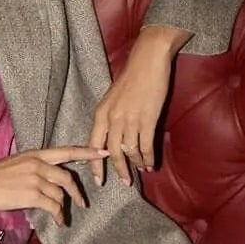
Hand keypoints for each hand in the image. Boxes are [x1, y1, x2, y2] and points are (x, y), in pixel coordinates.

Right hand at [0, 147, 107, 226]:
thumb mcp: (14, 165)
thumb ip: (32, 168)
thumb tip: (44, 181)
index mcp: (34, 154)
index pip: (66, 151)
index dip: (87, 152)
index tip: (103, 153)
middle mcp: (38, 164)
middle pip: (68, 177)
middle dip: (77, 192)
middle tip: (82, 202)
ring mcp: (36, 179)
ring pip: (60, 194)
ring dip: (64, 207)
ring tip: (62, 216)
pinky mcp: (32, 194)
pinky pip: (53, 206)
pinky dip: (58, 215)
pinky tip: (58, 221)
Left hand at [88, 25, 189, 185]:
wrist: (147, 61)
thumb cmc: (131, 77)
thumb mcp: (112, 98)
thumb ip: (110, 117)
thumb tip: (111, 136)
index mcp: (101, 113)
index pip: (93, 145)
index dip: (95, 165)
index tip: (98, 180)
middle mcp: (113, 119)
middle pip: (112, 153)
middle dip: (119, 170)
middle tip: (124, 182)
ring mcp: (130, 121)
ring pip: (130, 152)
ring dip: (136, 164)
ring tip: (141, 172)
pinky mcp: (147, 120)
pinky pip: (146, 146)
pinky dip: (149, 158)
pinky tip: (151, 164)